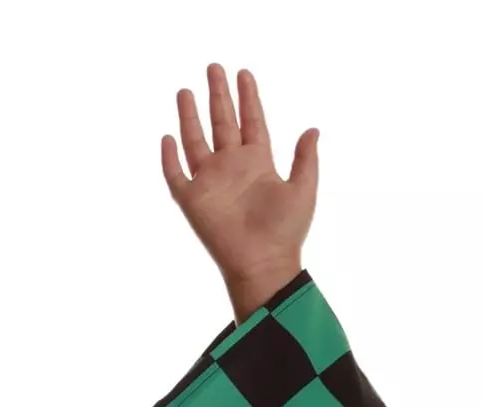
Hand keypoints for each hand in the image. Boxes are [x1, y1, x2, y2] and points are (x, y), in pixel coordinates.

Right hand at [160, 63, 318, 291]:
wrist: (263, 264)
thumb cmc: (286, 233)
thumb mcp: (303, 190)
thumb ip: (306, 159)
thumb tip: (313, 129)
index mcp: (258, 164)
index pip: (252, 123)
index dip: (248, 99)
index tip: (244, 74)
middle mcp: (232, 168)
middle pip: (222, 123)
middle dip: (218, 95)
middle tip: (214, 67)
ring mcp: (211, 182)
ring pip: (195, 141)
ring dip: (190, 116)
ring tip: (186, 90)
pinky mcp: (192, 200)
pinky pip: (175, 174)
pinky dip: (169, 156)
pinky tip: (168, 137)